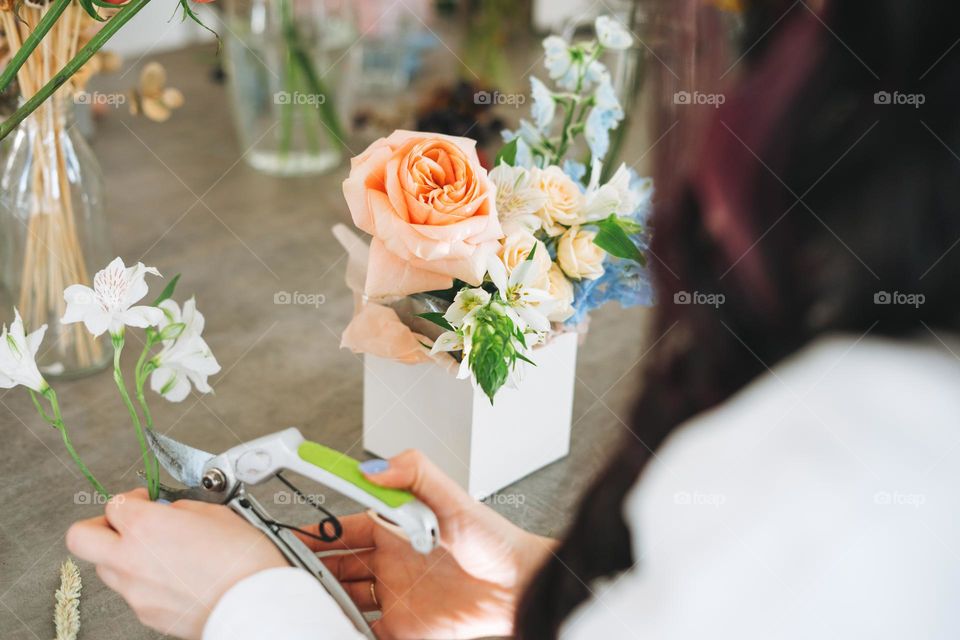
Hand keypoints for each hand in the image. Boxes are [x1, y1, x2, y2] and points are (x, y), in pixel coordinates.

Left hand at [66, 489, 286, 638]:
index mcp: (146, 526)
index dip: (130, 499)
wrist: (254, 604)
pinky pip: (131, 592)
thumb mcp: (216, 513)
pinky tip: (174, 577)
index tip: (144, 501)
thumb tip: (171, 512)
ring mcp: (134, 591)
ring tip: (156, 552)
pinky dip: (144, 581)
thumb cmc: (242, 560)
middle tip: (122, 524)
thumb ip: (181, 509)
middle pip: (81, 537)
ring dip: (122, 555)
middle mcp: (130, 559)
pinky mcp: (146, 614)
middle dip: (98, 526)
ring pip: (105, 567)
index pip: (113, 504)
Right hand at [299, 450, 556, 639]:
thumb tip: (372, 468)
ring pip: (345, 601)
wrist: (519, 586)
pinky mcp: (404, 629)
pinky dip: (345, 630)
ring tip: (299, 603)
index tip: (289, 536)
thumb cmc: (494, 540)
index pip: (343, 530)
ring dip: (324, 601)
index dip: (316, 533)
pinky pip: (365, 632)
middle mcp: (389, 563)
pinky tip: (330, 626)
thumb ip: (415, 472)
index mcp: (394, 530)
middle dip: (311, 570)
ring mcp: (395, 597)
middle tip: (285, 574)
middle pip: (337, 567)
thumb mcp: (454, 497)